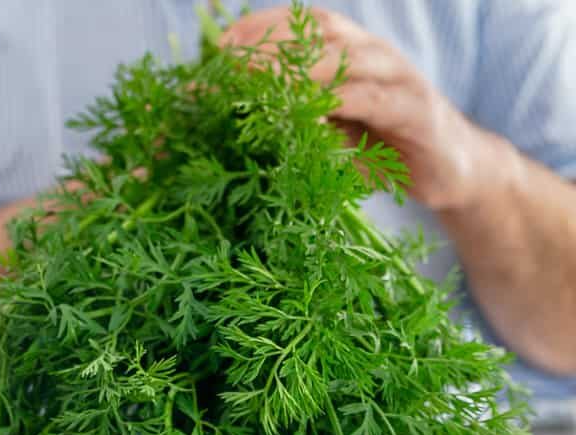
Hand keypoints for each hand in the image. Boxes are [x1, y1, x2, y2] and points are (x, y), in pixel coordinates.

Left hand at [220, 6, 491, 212]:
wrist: (450, 172)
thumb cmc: (384, 150)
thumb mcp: (334, 132)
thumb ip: (300, 118)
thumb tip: (247, 118)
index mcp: (352, 52)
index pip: (302, 24)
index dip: (261, 29)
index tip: (220, 48)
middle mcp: (374, 54)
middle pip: (317, 33)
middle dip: (269, 45)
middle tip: (228, 65)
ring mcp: (396, 77)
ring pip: (343, 58)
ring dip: (297, 67)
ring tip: (258, 81)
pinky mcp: (413, 109)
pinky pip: (371, 97)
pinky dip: (338, 99)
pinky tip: (310, 109)